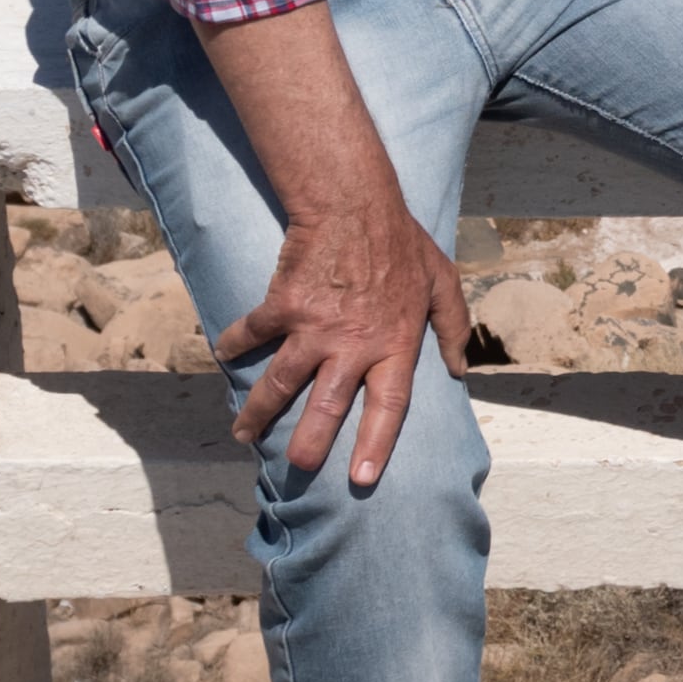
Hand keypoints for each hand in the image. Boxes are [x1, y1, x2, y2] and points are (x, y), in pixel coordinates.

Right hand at [215, 196, 469, 492]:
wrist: (354, 203)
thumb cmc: (402, 241)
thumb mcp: (442, 281)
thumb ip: (453, 326)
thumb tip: (461, 368)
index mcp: (395, 344)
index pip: (389, 406)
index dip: (375, 443)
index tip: (362, 478)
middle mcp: (353, 345)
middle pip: (327, 406)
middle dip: (309, 442)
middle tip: (296, 468)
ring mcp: (314, 328)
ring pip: (281, 382)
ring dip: (258, 412)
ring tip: (241, 435)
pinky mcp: (282, 307)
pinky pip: (252, 333)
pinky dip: (233, 344)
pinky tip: (221, 356)